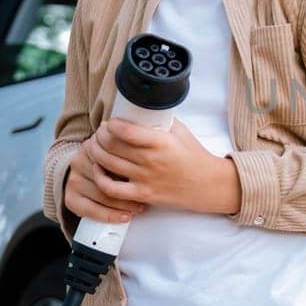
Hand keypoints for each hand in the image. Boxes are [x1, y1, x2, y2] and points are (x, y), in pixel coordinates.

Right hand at [64, 135, 146, 224]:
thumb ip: (132, 148)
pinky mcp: (70, 197)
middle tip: (147, 196)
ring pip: (100, 195)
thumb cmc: (114, 164)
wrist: (88, 174)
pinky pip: (88, 209)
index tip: (147, 177)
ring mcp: (73, 180)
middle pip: (106, 177)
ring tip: (139, 208)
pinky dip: (108, 215)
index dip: (131, 168)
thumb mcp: (122, 150)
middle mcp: (79, 161)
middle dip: (129, 189)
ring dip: (122, 205)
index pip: (112, 157)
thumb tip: (157, 147)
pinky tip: (123, 217)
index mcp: (92, 145)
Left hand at [82, 116, 240, 215]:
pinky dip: (100, 179)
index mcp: (161, 142)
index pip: (126, 131)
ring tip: (96, 147)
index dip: (111, 125)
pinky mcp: (142, 194)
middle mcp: (151, 160)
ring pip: (107, 164)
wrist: (208, 185)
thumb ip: (162, 121)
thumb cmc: (195, 157)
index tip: (110, 123)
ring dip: (96, 153)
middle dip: (100, 136)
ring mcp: (145, 179)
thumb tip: (143, 111)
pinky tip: (100, 171)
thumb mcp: (181, 132)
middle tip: (100, 133)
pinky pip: (111, 189)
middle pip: (111, 145)